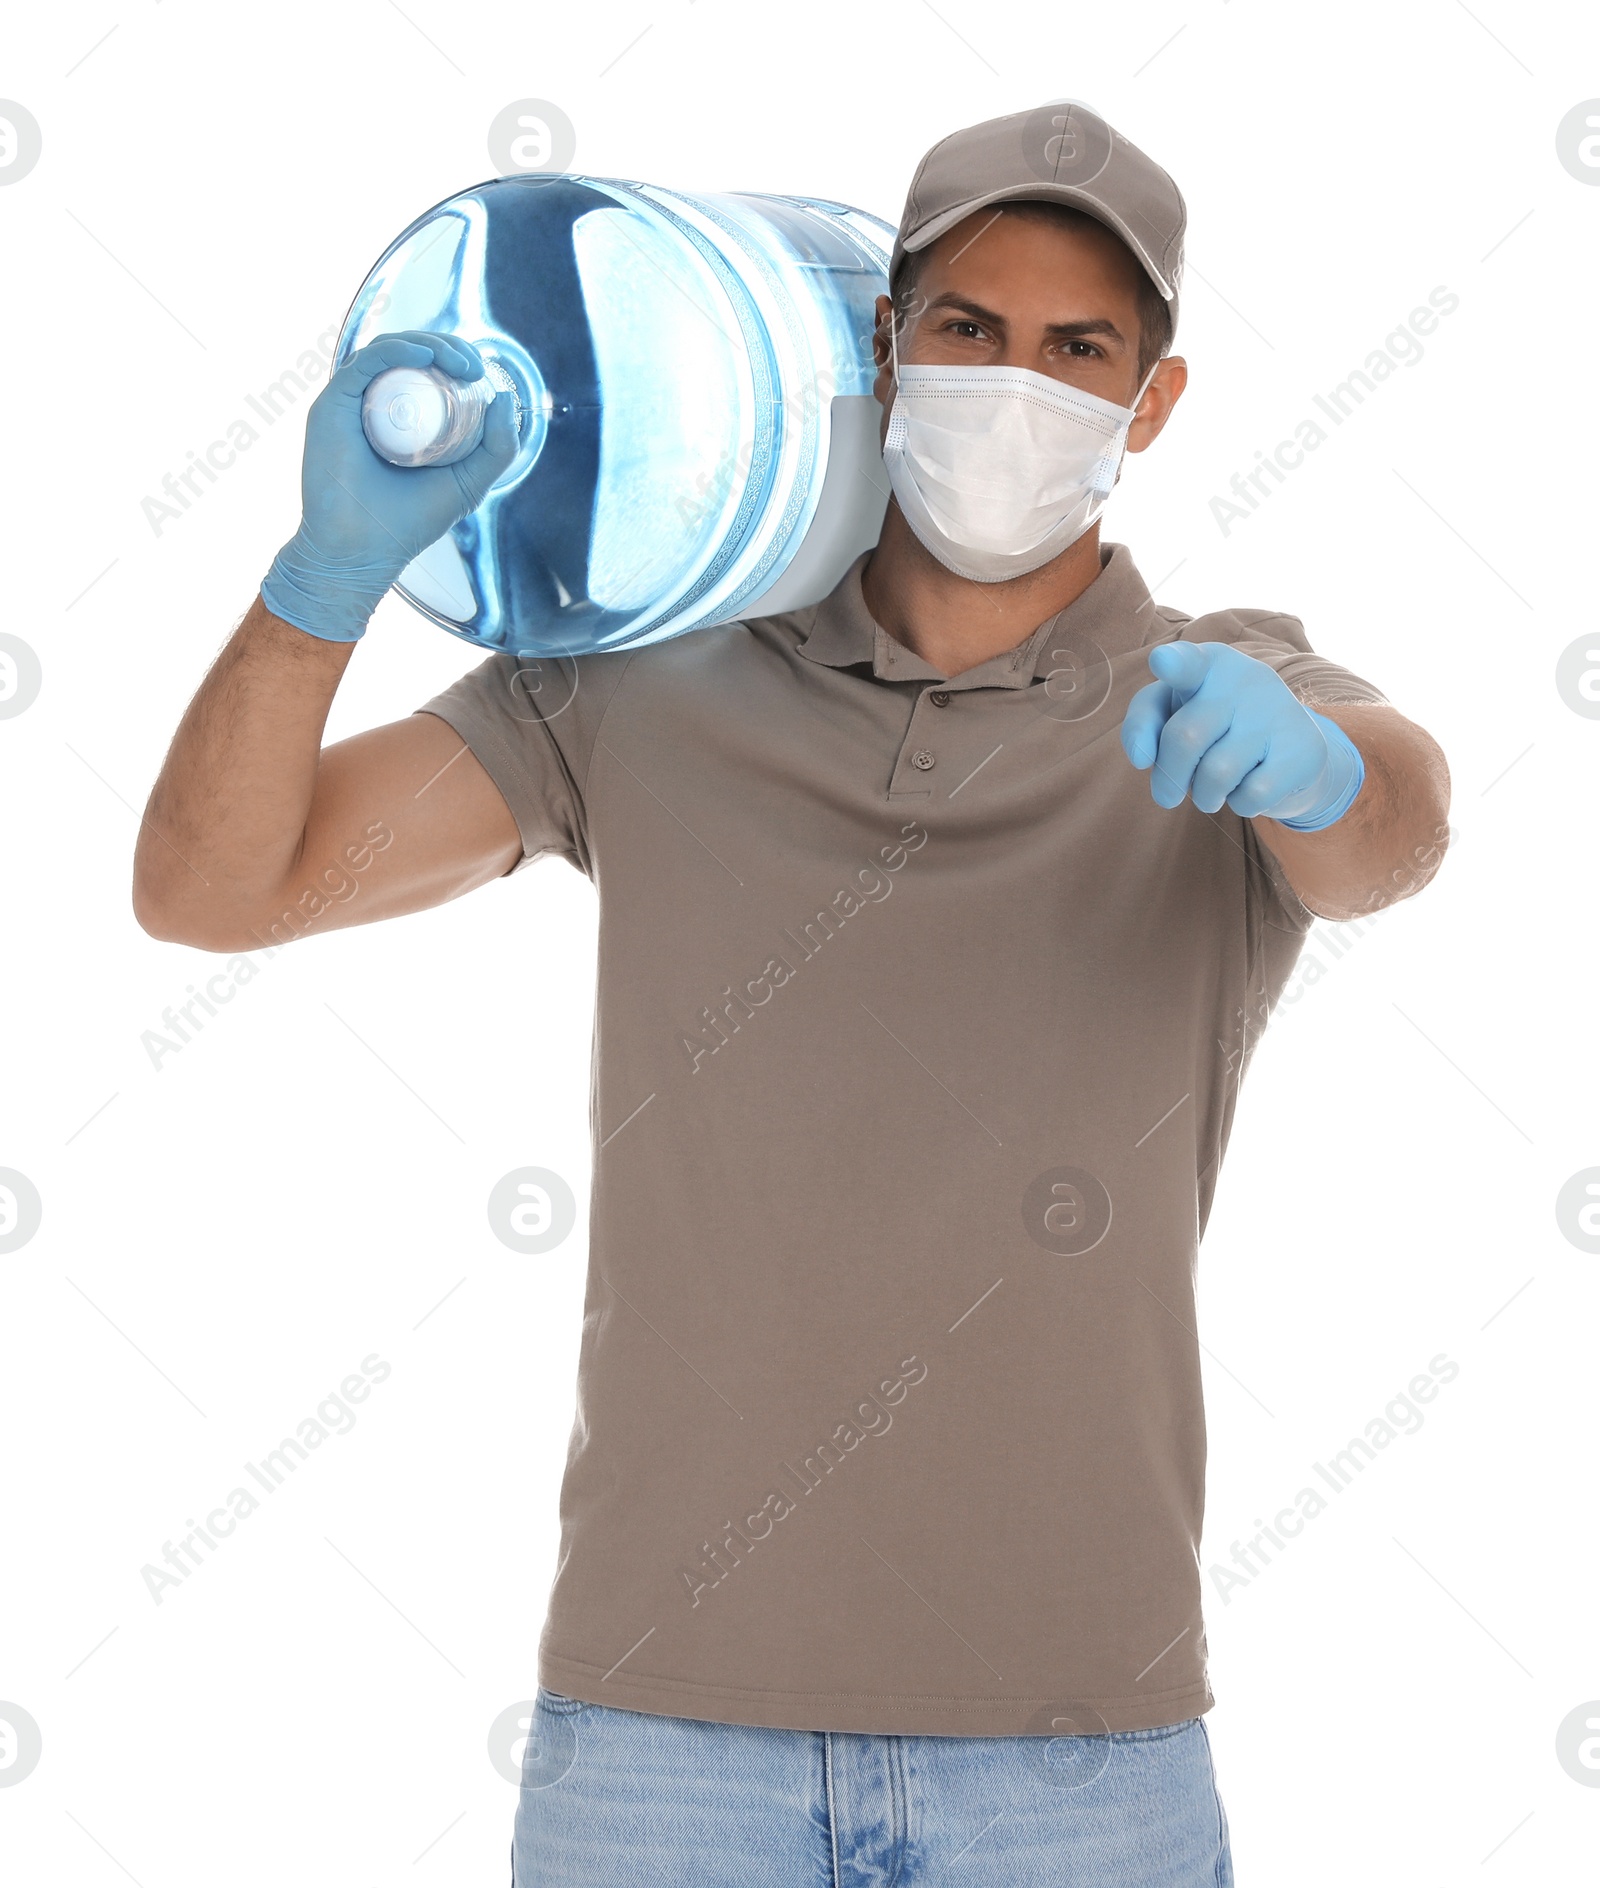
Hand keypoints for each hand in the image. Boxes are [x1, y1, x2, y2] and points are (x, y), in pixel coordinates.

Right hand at [260, 331, 519, 642]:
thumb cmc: (409, 524)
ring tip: (458, 364)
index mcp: (400, 418)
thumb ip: (496, 449)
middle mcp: (372, 405)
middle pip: (409, 356)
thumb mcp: (469, 484)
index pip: (428, 373)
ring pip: (388, 353)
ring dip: (427, 346)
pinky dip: (395, 353)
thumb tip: (506, 399)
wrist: (362, 553)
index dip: (456, 360)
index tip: (482, 373)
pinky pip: (362, 365)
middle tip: (473, 366)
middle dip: (446, 349)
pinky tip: (423, 358)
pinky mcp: (331, 406)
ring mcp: (349, 403)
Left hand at [1120, 641, 1364, 830]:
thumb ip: (1144, 722)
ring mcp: (1278, 711)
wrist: (1290, 751)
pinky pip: (1251, 795)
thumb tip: (1143, 759)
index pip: (1186, 663)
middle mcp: (1246, 678)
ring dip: (1204, 796)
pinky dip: (1240, 804)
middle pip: (1184, 738)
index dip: (1172, 664)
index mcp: (1209, 663)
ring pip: (1217, 773)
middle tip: (1167, 795)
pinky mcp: (1302, 749)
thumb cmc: (1216, 728)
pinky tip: (1248, 789)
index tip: (1161, 662)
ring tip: (1212, 791)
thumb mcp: (1175, 714)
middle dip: (1168, 778)